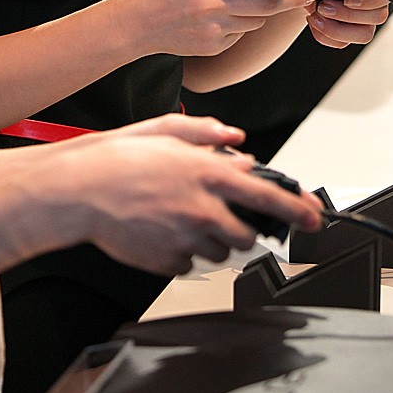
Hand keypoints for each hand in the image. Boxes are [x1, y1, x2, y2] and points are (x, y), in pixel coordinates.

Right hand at [44, 114, 321, 277]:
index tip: (312, 219)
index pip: (267, 196)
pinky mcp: (168, 260)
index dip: (296, 210)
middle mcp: (202, 208)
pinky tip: (161, 229)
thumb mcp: (165, 130)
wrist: (80, 190)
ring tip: (177, 215)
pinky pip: (188, 263)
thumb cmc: (117, 158)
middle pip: (245, 234)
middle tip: (216, 213)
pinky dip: (182, 250)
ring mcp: (186, 237)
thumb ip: (207, 134)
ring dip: (209, 237)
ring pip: (218, 251)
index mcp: (207, 173)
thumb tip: (236, 139)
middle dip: (238, 226)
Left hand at [288, 0, 392, 48]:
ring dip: (337, 29)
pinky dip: (327, 37)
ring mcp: (364, 19)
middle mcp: (373, 0)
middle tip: (322, 6)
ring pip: (364, 34)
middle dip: (347, 15)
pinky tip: (314, 24)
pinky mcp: (350, 33)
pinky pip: (344, 43)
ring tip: (315, 16)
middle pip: (378, 15)